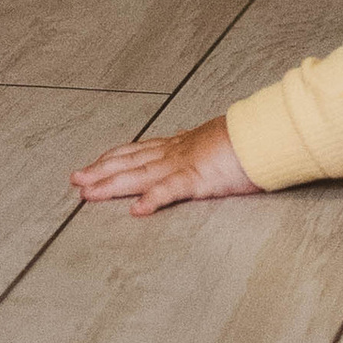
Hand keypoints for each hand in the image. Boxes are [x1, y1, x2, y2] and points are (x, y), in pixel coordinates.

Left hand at [71, 117, 259, 219]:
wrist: (267, 131)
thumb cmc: (249, 139)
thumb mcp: (218, 140)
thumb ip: (202, 146)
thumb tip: (192, 142)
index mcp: (181, 145)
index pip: (139, 151)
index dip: (114, 158)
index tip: (93, 165)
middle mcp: (176, 153)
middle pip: (130, 162)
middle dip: (100, 171)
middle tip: (75, 180)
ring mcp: (185, 165)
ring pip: (140, 175)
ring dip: (111, 184)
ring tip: (88, 194)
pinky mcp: (200, 178)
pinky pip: (172, 190)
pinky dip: (153, 199)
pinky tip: (137, 210)